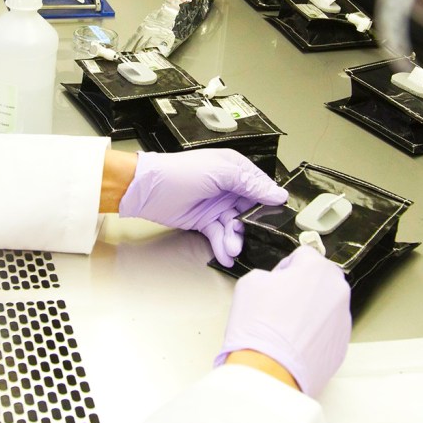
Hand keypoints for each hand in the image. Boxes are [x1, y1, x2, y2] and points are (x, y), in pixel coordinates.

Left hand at [117, 149, 286, 266]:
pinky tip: (226, 254)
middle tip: (248, 235)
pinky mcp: (204, 221)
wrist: (146, 189)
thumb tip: (276, 194)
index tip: (276, 217)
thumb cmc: (178, 172)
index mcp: (234, 168)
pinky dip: (222, 245)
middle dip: (249, 225)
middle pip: (248, 210)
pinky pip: (218, 234)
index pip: (259, 186)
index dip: (267, 202)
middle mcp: (227, 187)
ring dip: (235, 238)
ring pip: (233, 225)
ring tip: (233, 249)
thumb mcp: (220, 172)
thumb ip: (250, 184)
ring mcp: (216, 205)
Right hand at [217, 247, 351, 396]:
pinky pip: (327, 332)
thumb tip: (276, 283)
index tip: (275, 281)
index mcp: (317, 269)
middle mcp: (337, 292)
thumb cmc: (258, 328)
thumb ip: (269, 275)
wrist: (267, 371)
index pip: (303, 255)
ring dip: (309, 312)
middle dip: (302, 289)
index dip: (284, 268)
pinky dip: (313, 335)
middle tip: (280, 305)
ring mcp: (342, 321)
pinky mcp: (341, 346)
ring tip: (285, 328)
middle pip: (319, 281)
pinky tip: (293, 343)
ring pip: (325, 308)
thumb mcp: (250, 283)